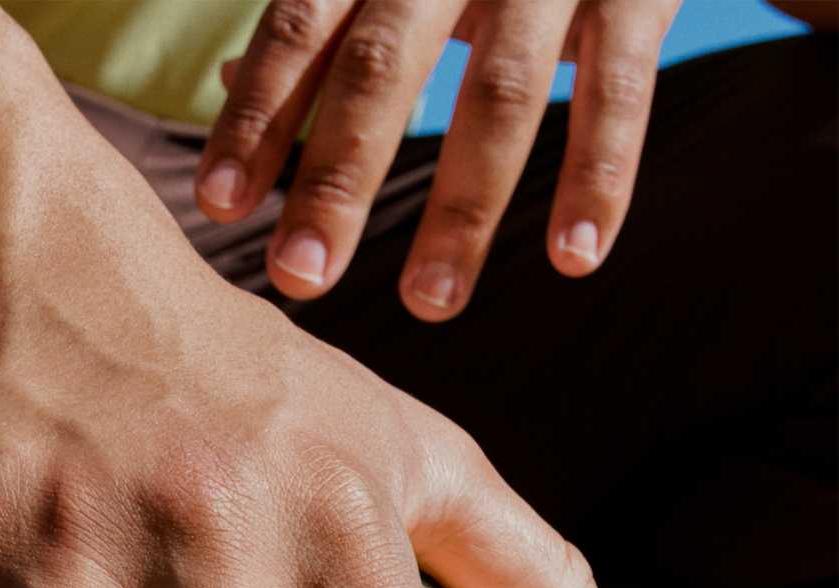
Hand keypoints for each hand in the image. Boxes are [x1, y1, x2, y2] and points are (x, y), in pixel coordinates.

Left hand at [196, 0, 680, 315]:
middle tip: (300, 278)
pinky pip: (619, 90)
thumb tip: (224, 82)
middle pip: (382, 68)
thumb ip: (318, 20)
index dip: (256, 116)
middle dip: (336, 180)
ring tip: (428, 307)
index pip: (298, 30)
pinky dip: (599, 178)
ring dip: (462, 212)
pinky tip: (574, 261)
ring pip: (501, 96)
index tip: (219, 205)